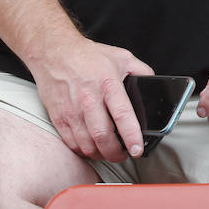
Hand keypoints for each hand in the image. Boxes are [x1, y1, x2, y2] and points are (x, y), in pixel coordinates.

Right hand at [30, 36, 153, 162]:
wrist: (54, 53)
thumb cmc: (89, 56)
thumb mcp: (122, 57)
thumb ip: (141, 71)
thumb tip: (154, 86)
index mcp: (108, 84)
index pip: (122, 115)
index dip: (131, 135)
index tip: (137, 149)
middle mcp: (89, 100)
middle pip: (103, 136)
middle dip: (116, 153)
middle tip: (124, 155)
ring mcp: (72, 111)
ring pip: (87, 144)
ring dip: (100, 154)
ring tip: (109, 152)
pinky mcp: (58, 117)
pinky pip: (71, 143)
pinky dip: (83, 151)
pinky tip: (92, 147)